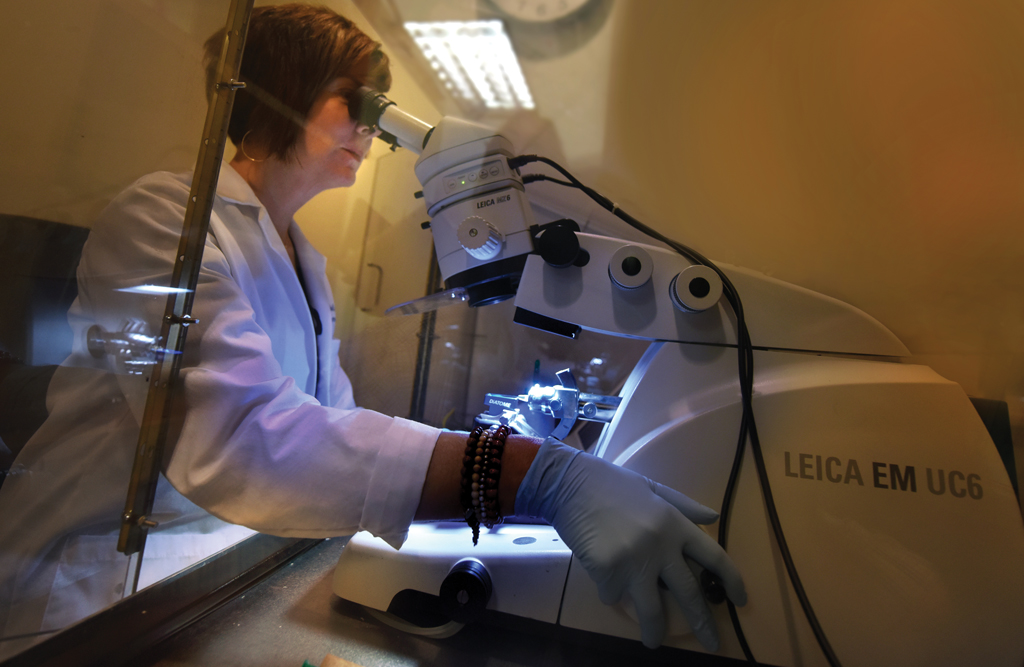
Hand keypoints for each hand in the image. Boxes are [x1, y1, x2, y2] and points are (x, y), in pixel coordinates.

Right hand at [516, 438, 745, 649]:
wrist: (569, 484)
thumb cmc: (610, 484)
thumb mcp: (652, 488)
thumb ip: (684, 505)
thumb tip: (714, 518)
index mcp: (675, 524)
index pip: (714, 556)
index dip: (731, 580)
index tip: (740, 600)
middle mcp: (661, 545)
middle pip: (689, 593)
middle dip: (703, 624)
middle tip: (712, 644)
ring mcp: (634, 561)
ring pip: (652, 610)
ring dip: (654, 631)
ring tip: (653, 642)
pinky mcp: (609, 571)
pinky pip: (613, 594)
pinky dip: (609, 590)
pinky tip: (600, 572)